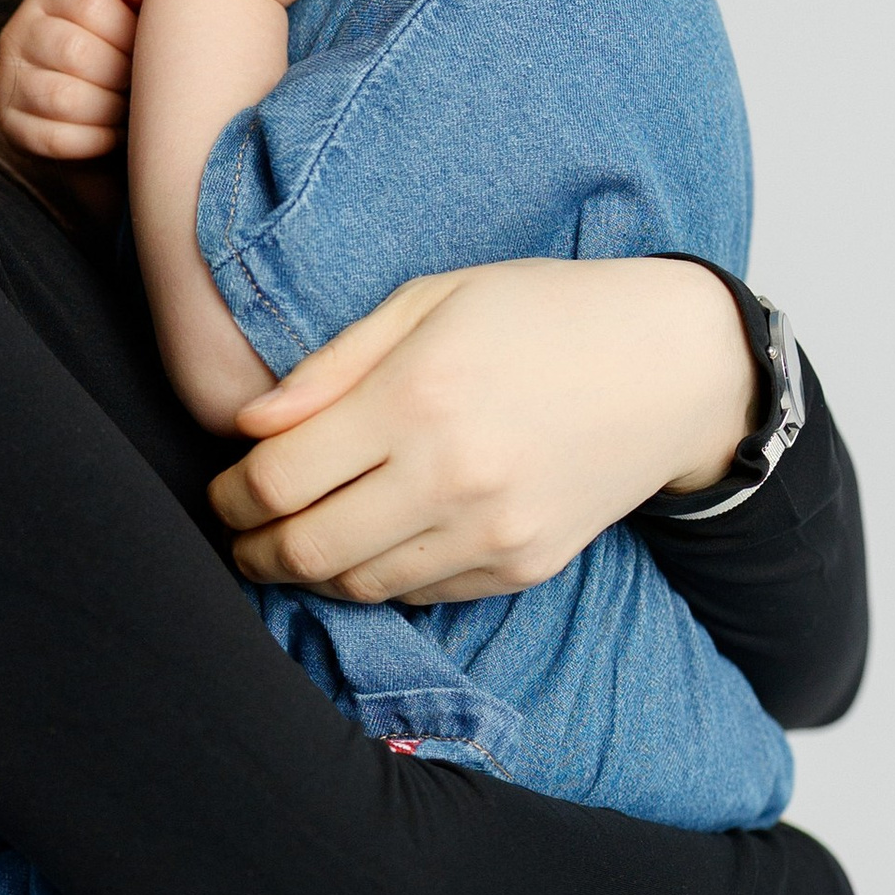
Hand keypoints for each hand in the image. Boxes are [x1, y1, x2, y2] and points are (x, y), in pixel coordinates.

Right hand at [0, 0, 150, 161]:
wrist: (89, 103)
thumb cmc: (114, 51)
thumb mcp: (126, 16)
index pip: (89, 4)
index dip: (127, 32)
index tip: (148, 50)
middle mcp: (19, 33)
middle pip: (74, 51)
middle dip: (120, 75)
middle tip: (142, 86)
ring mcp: (8, 80)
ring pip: (63, 98)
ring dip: (109, 110)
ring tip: (131, 111)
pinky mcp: (12, 125)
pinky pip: (55, 139)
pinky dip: (95, 140)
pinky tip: (115, 134)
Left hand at [207, 259, 759, 605]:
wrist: (672, 368)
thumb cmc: (543, 315)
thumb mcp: (432, 299)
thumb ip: (333, 365)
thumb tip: (248, 425)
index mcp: (415, 397)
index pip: (278, 479)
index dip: (230, 495)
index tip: (222, 489)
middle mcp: (450, 475)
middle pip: (307, 548)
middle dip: (253, 550)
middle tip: (239, 537)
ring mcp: (490, 530)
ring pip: (360, 585)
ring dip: (310, 574)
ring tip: (292, 546)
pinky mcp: (522, 565)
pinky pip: (421, 594)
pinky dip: (379, 579)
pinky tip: (368, 547)